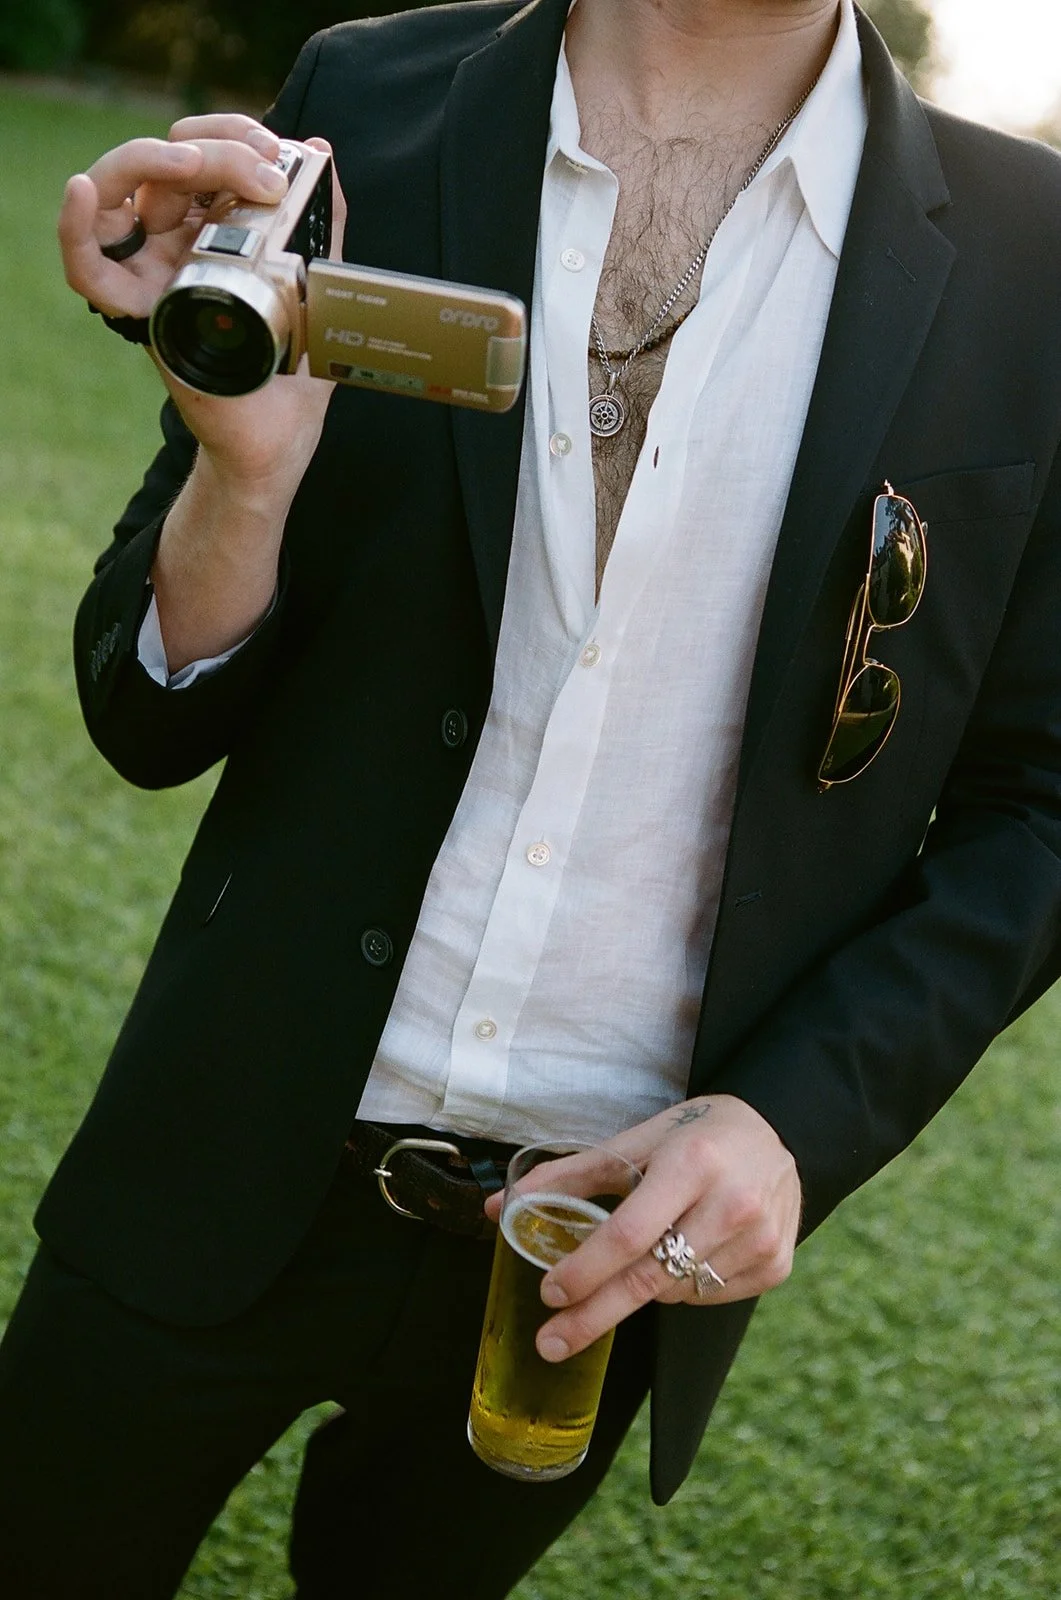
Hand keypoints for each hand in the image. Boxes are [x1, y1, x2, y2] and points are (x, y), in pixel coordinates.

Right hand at [57, 114, 347, 497]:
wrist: (281, 437)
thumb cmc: (295, 369)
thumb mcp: (321, 283)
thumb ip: (323, 220)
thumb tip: (317, 149)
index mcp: (213, 228)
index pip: (201, 148)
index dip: (233, 134)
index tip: (276, 152)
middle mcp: (174, 242)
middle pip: (165, 159)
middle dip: (214, 146)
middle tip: (260, 166)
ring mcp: (150, 271)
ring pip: (117, 188)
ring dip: (149, 161)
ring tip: (188, 163)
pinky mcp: (137, 311)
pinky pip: (88, 266)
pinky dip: (76, 225)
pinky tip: (81, 191)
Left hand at [484, 1095, 801, 1362]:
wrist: (776, 1133)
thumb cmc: (694, 1136)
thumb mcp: (636, 1142)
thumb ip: (568, 1176)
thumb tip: (498, 1207)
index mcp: (692, 1162)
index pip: (628, 1233)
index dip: (585, 1269)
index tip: (550, 1293)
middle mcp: (732, 1203)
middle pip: (648, 1277)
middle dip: (593, 1315)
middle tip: (551, 1342)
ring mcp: (760, 1238)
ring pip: (675, 1292)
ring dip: (642, 1286)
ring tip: (646, 1251)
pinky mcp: (775, 1264)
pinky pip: (707, 1297)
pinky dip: (680, 1288)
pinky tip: (686, 1253)